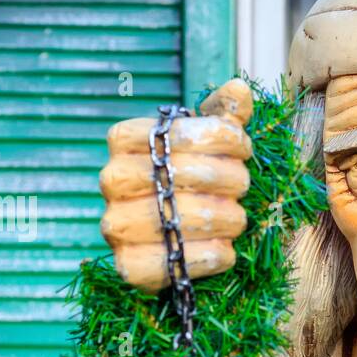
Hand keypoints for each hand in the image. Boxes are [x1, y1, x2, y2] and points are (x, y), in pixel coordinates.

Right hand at [99, 79, 253, 291]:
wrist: (175, 239)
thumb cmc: (196, 182)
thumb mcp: (209, 144)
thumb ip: (224, 116)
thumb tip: (240, 89)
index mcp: (124, 139)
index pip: (182, 132)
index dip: (226, 140)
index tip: (244, 150)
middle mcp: (112, 179)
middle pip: (189, 173)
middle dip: (232, 180)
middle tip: (242, 188)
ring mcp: (116, 225)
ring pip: (189, 217)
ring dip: (229, 218)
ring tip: (237, 218)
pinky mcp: (130, 267)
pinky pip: (183, 260)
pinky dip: (214, 255)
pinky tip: (225, 248)